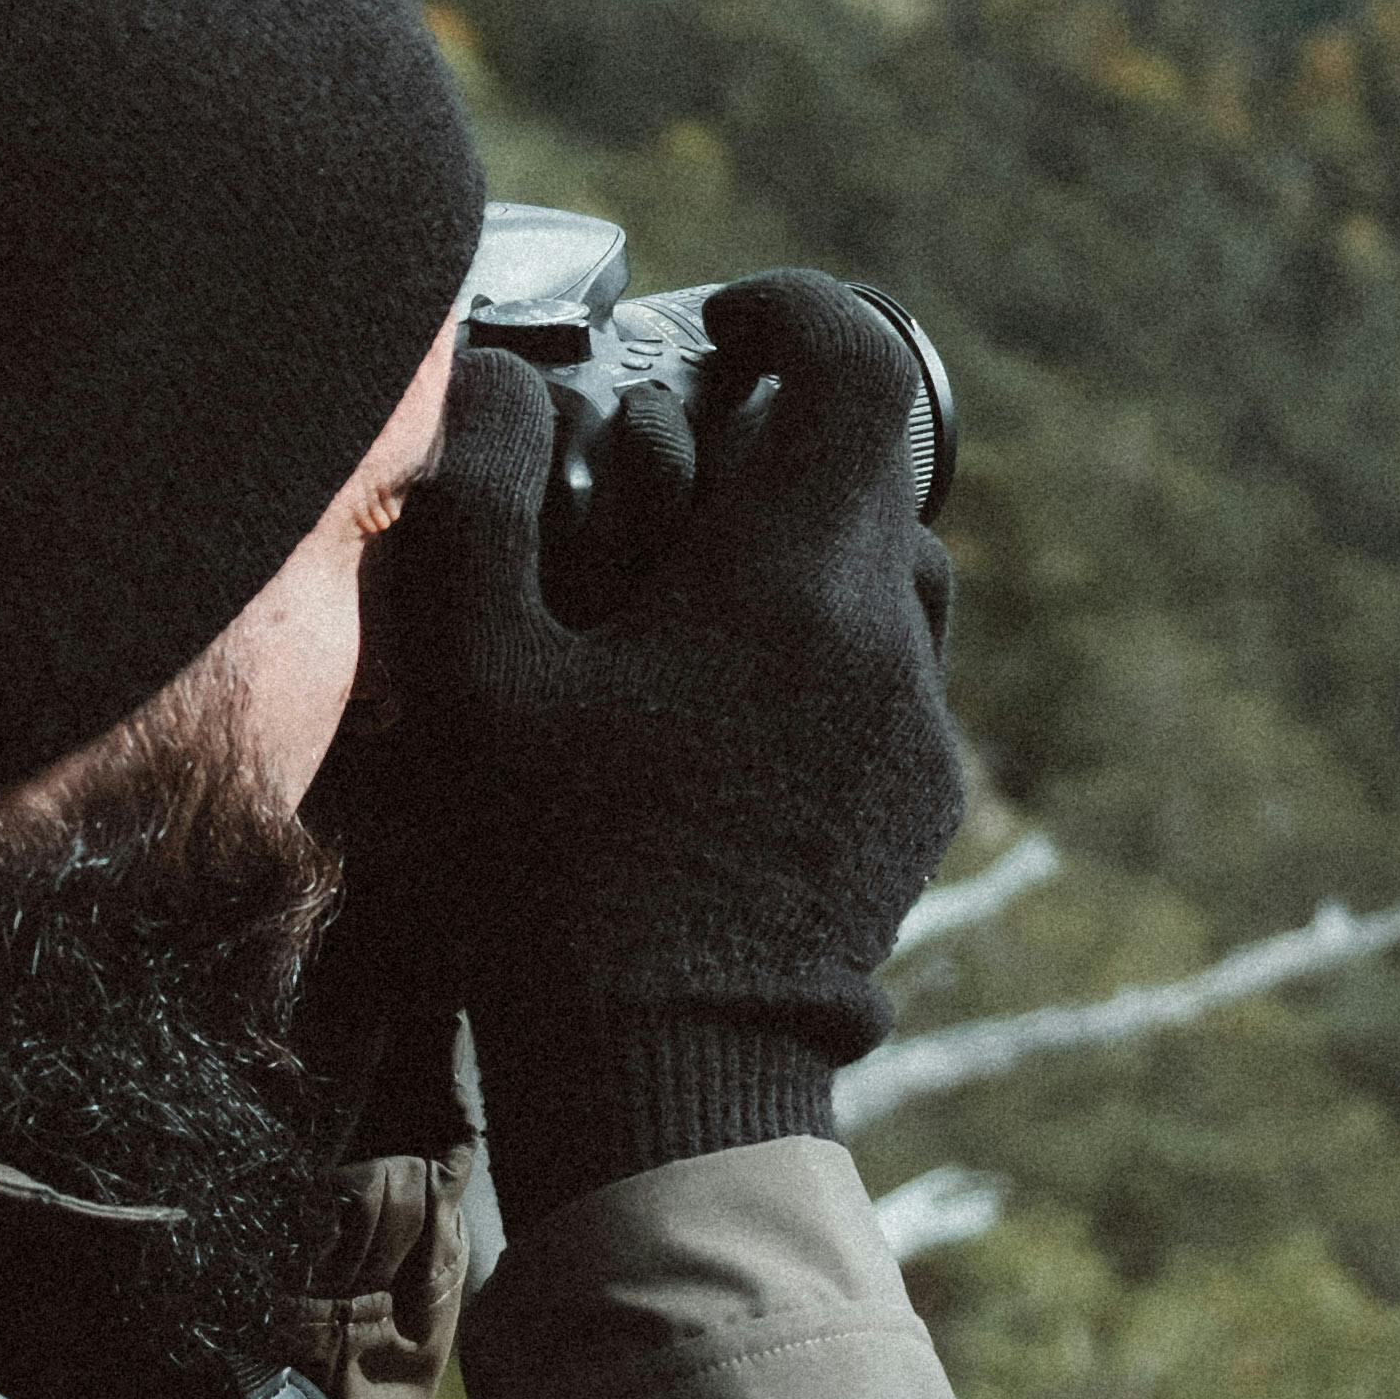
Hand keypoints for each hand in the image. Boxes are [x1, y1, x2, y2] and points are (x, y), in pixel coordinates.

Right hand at [338, 276, 961, 1206]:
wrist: (669, 1086)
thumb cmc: (555, 878)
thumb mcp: (479, 679)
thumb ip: (482, 501)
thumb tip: (503, 377)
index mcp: (796, 583)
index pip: (862, 369)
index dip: (797, 312)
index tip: (717, 326)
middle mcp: (889, 643)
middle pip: (878, 470)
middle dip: (780, 436)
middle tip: (669, 463)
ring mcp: (920, 735)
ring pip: (897, 576)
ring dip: (812, 547)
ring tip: (696, 590)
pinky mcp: (919, 812)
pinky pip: (893, 680)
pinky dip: (824, 651)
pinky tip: (720, 715)